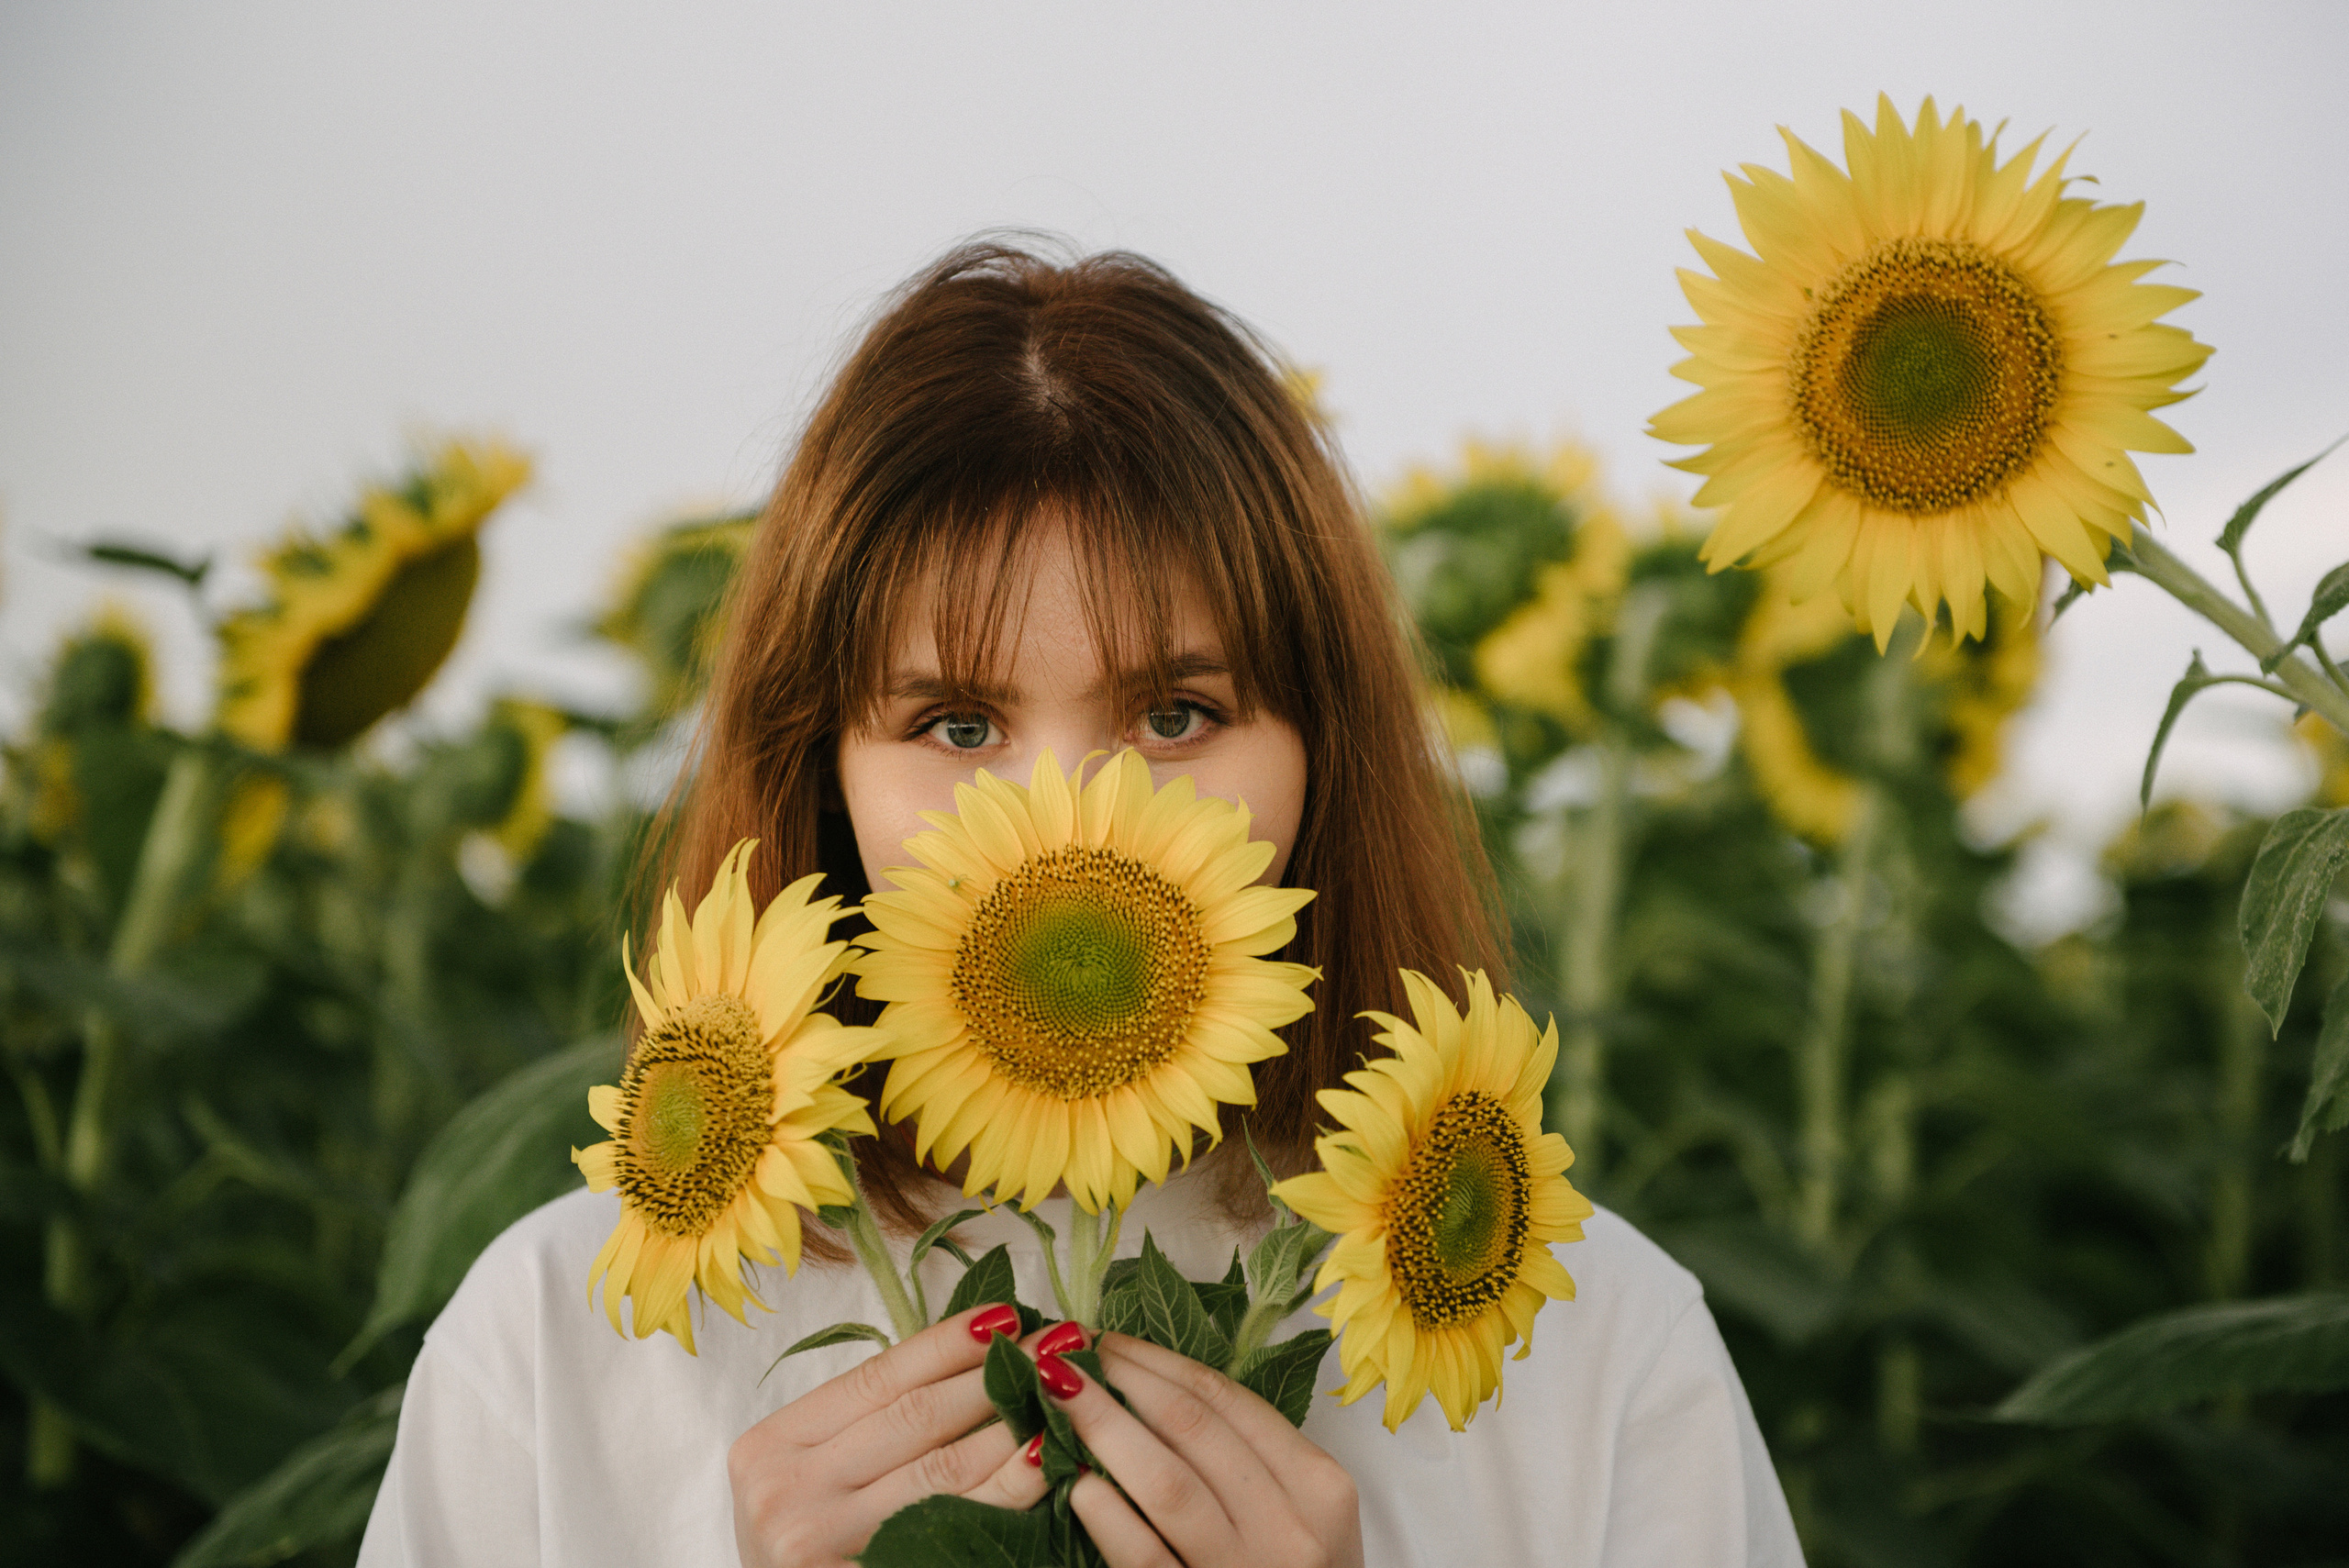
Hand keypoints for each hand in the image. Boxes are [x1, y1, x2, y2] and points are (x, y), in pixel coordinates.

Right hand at [728, 1304, 1050, 1567]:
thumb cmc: (807, 1540)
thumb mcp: (812, 1473)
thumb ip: (869, 1423)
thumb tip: (973, 1349)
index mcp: (770, 1447)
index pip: (877, 1381)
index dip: (946, 1345)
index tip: (1006, 1316)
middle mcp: (788, 1493)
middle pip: (915, 1418)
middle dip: (995, 1373)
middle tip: (1058, 1343)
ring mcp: (823, 1544)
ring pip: (944, 1471)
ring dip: (1015, 1424)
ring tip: (1064, 1392)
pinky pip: (959, 1524)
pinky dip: (1010, 1490)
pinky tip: (1048, 1460)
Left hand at [1040, 1331, 1363, 1567]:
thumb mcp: (1300, 1517)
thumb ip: (1250, 1461)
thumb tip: (1155, 1391)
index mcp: (1320, 1484)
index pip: (1228, 1400)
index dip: (1159, 1361)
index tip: (1109, 1340)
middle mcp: (1291, 1525)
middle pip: (1193, 1428)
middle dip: (1123, 1379)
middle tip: (1068, 1353)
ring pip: (1167, 1482)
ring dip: (1103, 1428)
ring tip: (1057, 1397)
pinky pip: (1145, 1555)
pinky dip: (1107, 1515)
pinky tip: (1075, 1484)